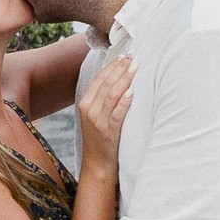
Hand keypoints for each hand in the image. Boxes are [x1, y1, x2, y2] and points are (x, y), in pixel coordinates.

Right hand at [76, 54, 134, 178]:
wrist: (97, 164)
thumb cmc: (100, 139)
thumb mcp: (95, 117)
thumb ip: (102, 100)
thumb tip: (117, 80)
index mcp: (84, 104)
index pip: (98, 79)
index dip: (111, 66)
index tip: (124, 55)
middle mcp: (89, 110)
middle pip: (105, 84)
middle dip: (120, 68)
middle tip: (133, 57)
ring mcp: (98, 121)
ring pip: (111, 95)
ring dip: (124, 79)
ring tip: (135, 68)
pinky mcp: (108, 131)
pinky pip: (117, 113)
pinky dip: (124, 102)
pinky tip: (132, 92)